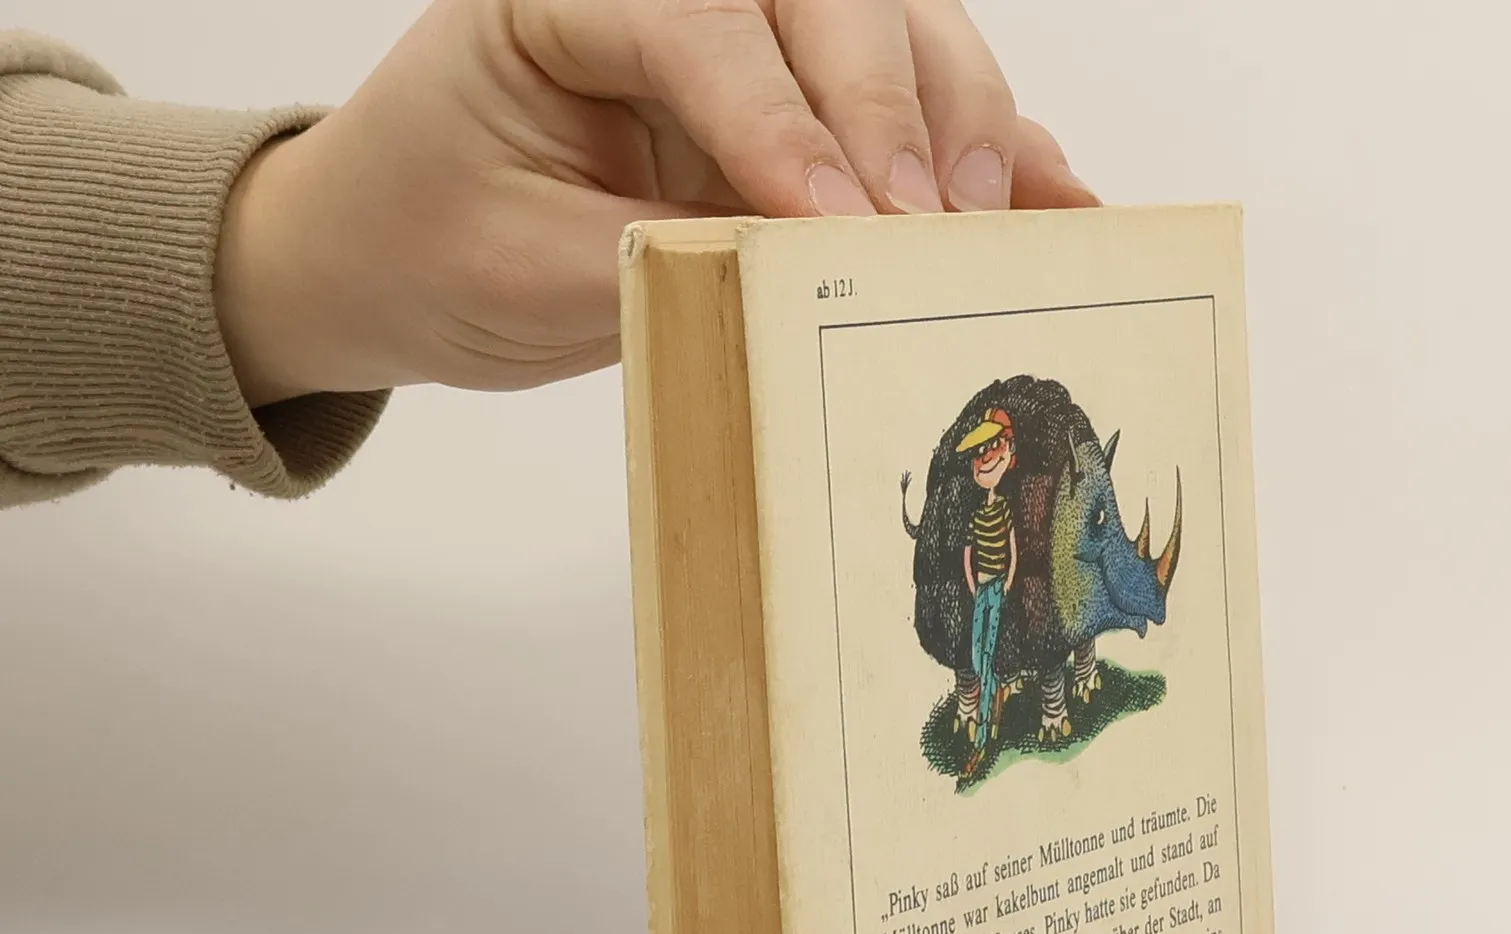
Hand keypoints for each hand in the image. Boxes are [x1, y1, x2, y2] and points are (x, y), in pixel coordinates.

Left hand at [214, 0, 1097, 404]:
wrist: (397, 252)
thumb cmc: (433, 242)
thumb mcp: (528, 270)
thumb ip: (661, 257)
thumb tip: (801, 268)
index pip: (696, 17)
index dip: (775, 116)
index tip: (832, 219)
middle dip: (887, 107)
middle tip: (919, 226)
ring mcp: (750, 35)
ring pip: (896, 27)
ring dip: (957, 120)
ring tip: (979, 224)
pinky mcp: (800, 101)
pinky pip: (913, 106)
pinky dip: (992, 156)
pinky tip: (1052, 205)